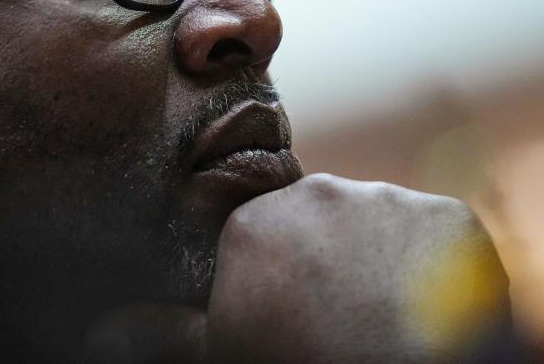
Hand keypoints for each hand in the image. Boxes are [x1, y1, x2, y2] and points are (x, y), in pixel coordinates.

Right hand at [85, 174, 510, 363]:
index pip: (268, 239)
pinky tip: (427, 308)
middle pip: (323, 224)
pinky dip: (434, 266)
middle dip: (331, 261)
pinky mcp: (448, 218)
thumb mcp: (222, 354)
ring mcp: (388, 202)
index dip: (282, 279)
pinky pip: (436, 235)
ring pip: (379, 226)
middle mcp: (317, 196)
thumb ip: (159, 332)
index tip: (298, 315)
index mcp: (255, 225)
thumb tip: (95, 329)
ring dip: (381, 261)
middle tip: (345, 318)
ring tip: (388, 316)